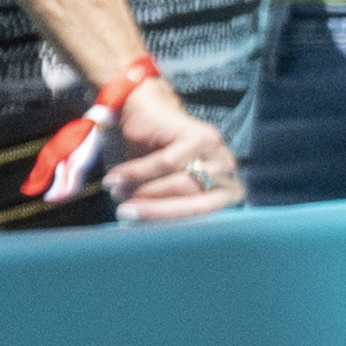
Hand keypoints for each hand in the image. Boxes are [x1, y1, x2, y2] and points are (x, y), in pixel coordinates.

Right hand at [103, 71, 240, 222]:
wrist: (148, 110)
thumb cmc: (156, 154)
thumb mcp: (161, 186)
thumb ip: (162, 205)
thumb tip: (143, 235)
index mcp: (225, 191)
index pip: (200, 215)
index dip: (167, 222)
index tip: (138, 227)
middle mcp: (228, 173)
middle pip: (193, 201)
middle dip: (155, 210)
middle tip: (124, 212)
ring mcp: (218, 153)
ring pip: (179, 183)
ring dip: (143, 191)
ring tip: (117, 190)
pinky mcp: (201, 136)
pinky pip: (166, 163)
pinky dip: (137, 173)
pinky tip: (116, 176)